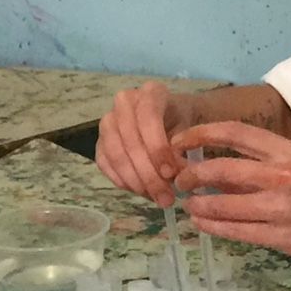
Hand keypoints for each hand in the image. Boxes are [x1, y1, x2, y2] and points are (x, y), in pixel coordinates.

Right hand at [95, 81, 191, 205]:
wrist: (172, 120)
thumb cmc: (182, 123)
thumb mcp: (191, 130)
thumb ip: (183, 149)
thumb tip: (173, 174)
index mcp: (150, 92)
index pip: (148, 117)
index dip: (157, 148)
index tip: (170, 173)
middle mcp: (124, 102)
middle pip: (130, 140)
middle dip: (148, 174)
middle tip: (166, 198)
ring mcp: (108, 121)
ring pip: (115, 154)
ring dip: (136, 182)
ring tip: (156, 198)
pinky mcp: (100, 141)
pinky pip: (105, 164)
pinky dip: (123, 182)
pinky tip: (142, 192)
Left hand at [171, 121, 290, 266]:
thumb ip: (263, 163)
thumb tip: (214, 163)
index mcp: (286, 151)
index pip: (234, 133)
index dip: (200, 134)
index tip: (178, 142)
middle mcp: (282, 175)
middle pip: (221, 169)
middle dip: (191, 175)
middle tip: (180, 181)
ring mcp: (281, 208)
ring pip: (223, 204)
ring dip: (198, 206)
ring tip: (189, 206)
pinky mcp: (281, 236)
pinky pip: (236, 231)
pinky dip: (213, 227)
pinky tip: (202, 224)